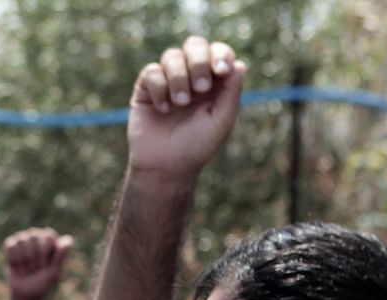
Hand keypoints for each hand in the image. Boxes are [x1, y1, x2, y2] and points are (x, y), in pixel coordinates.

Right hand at [3, 228, 71, 299]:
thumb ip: (60, 256)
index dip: (45, 252)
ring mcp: (23, 239)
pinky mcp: (11, 244)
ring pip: (21, 241)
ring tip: (26, 269)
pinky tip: (17, 267)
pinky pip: (10, 247)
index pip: (48, 236)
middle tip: (35, 269)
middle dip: (33, 257)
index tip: (45, 266)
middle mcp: (37, 235)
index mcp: (50, 240)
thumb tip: (68, 240)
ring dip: (23, 260)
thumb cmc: (44, 281)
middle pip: (33, 236)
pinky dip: (13, 260)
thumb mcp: (54, 271)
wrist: (27, 292)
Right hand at [127, 37, 245, 183]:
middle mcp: (191, 76)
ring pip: (172, 56)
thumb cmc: (196, 147)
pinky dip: (159, 88)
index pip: (219, 52)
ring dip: (178, 78)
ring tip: (180, 104)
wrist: (165, 168)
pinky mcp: (147, 88)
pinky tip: (163, 109)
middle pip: (195, 45)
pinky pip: (152, 72)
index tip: (221, 72)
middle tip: (201, 88)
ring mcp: (168, 80)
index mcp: (214, 82)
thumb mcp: (221, 121)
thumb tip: (239, 64)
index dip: (221, 54)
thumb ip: (231, 93)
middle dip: (199, 62)